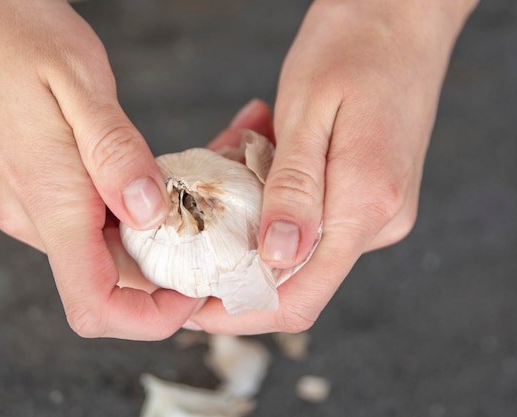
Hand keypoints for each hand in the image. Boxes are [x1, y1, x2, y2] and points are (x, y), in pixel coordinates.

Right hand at [0, 0, 199, 339]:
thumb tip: (150, 213)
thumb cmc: (7, 33)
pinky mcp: (34, 189)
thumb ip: (114, 153)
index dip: (151, 318)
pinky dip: (128, 214)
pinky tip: (150, 176)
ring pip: (104, 252)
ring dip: (152, 238)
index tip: (194, 290)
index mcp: (50, 203)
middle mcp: (37, 219)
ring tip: (187, 191)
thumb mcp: (77, 81)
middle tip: (213, 225)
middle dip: (169, 271)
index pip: (96, 307)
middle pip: (112, 284)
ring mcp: (32, 207)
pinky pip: (89, 223)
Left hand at [190, 0, 477, 333]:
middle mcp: (378, 220)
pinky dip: (269, 193)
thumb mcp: (309, 110)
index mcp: (367, 205)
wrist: (402, 15)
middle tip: (194, 212)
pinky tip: (258, 146)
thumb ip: (295, 189)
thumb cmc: (355, 46)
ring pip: (293, 243)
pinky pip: (307, 215)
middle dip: (234, 256)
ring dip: (248, 215)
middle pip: (292, 279)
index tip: (190, 305)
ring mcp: (375, 211)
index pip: (299, 296)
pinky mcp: (366, 195)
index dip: (239, 310)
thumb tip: (277, 258)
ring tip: (231, 151)